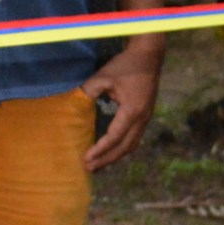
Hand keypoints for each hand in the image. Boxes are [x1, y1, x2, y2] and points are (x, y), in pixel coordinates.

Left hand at [80, 42, 161, 171]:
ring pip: (132, 145)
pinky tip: (111, 151)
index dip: (100, 150)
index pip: (114, 136)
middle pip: (124, 147)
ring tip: (99, 165)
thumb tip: (74, 104)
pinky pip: (134, 138)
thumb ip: (89, 91)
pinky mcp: (146, 116)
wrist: (148, 56)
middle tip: (89, 168)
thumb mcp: (104, 76)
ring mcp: (146, 118)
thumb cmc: (126, 65)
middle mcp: (142, 118)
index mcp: (132, 110)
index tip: (86, 159)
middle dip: (107, 159)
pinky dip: (122, 148)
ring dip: (115, 156)